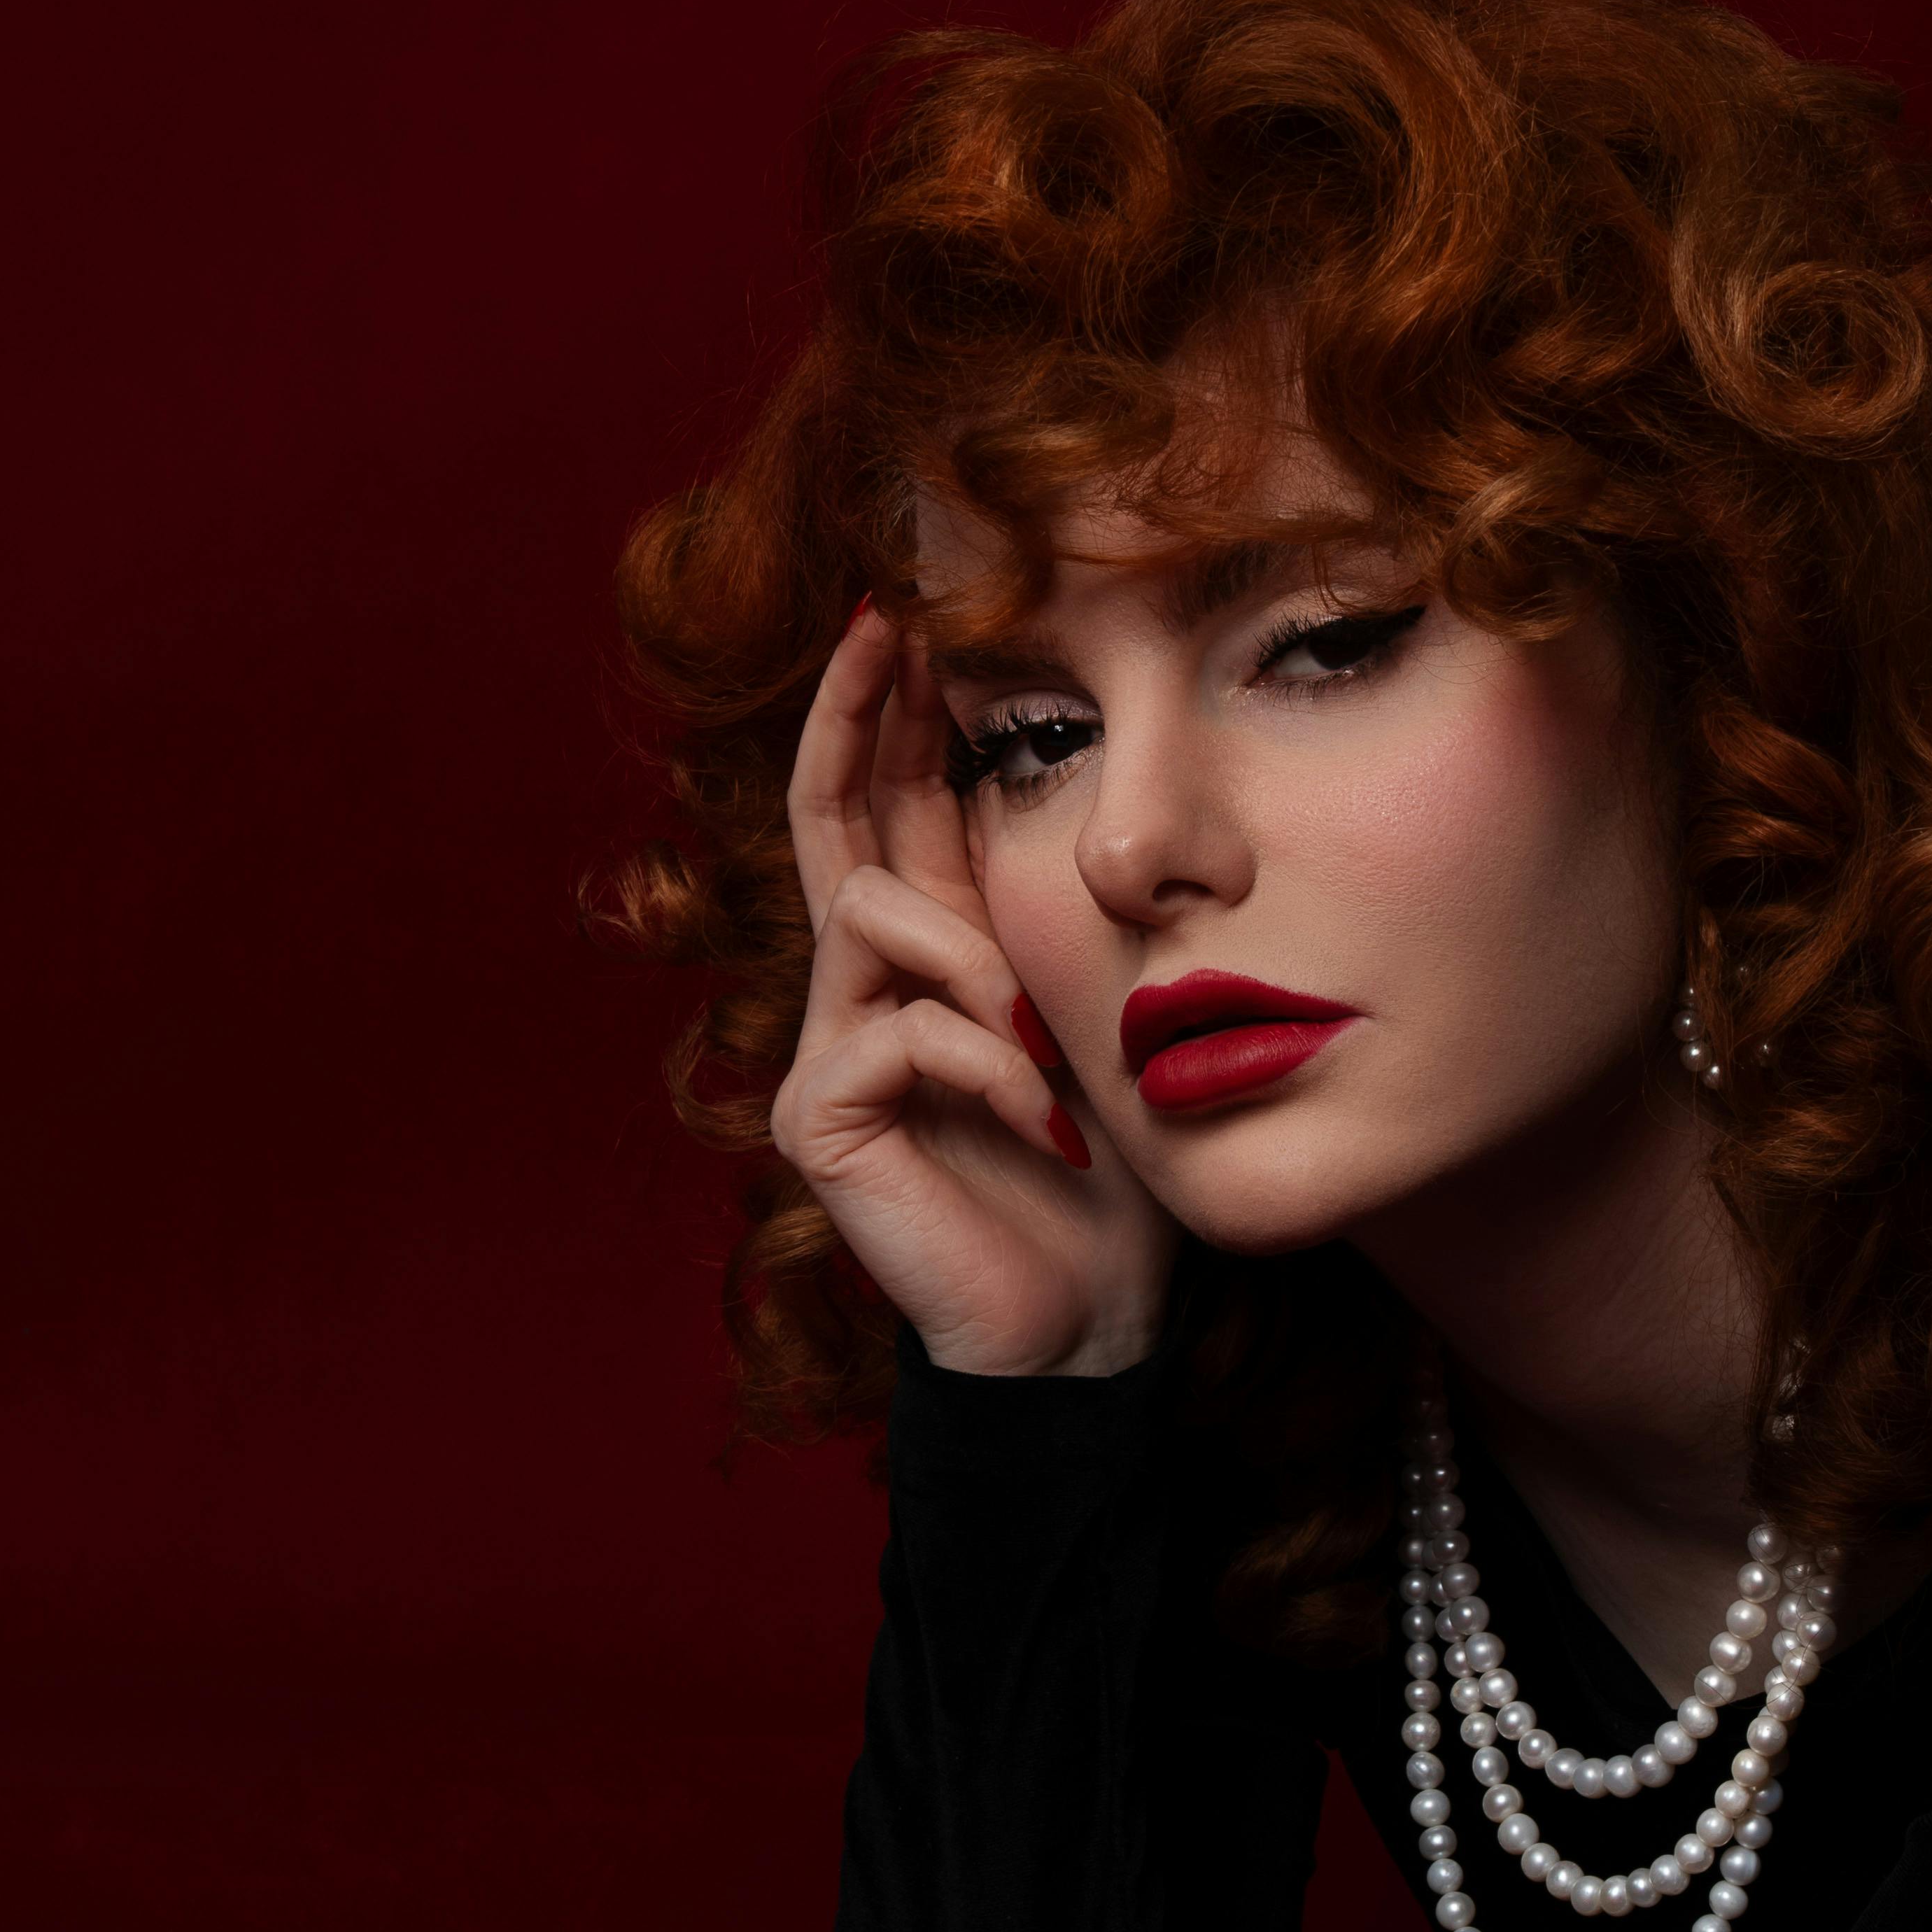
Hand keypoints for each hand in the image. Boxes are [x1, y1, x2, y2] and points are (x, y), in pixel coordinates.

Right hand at [773, 604, 1173, 1377]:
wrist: (1088, 1319)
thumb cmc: (1108, 1173)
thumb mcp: (1089, 1008)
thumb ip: (1044, 915)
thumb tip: (1052, 767)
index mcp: (928, 951)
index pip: (886, 801)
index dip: (888, 709)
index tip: (911, 612)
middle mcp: (860, 986)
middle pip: (828, 817)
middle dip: (853, 714)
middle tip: (883, 624)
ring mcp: (830, 1050)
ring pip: (872, 911)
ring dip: (978, 963)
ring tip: (1047, 1050)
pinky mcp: (823, 1117)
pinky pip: (901, 1034)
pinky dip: (986, 1070)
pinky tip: (1043, 1129)